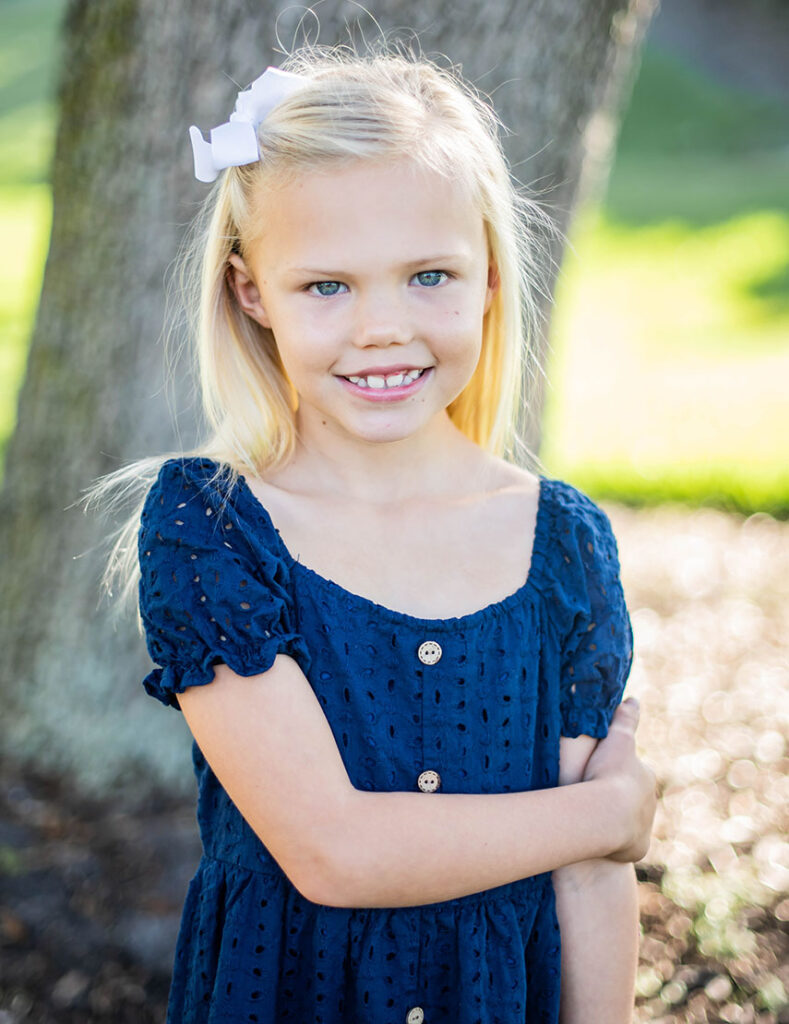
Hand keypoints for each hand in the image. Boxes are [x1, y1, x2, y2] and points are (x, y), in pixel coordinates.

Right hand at [582, 698, 656, 862]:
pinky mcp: (638, 849)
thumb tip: (633, 698)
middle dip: (612, 798)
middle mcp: (650, 802)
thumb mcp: (616, 740)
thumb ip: (625, 719)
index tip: (594, 773)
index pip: (629, 772)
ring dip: (611, 822)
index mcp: (645, 776)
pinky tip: (594, 842)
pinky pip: (623, 845)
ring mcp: (644, 828)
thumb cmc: (608, 773)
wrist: (607, 814)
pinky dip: (612, 844)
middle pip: (629, 798)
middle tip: (587, 796)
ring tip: (587, 820)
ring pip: (627, 823)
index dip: (611, 772)